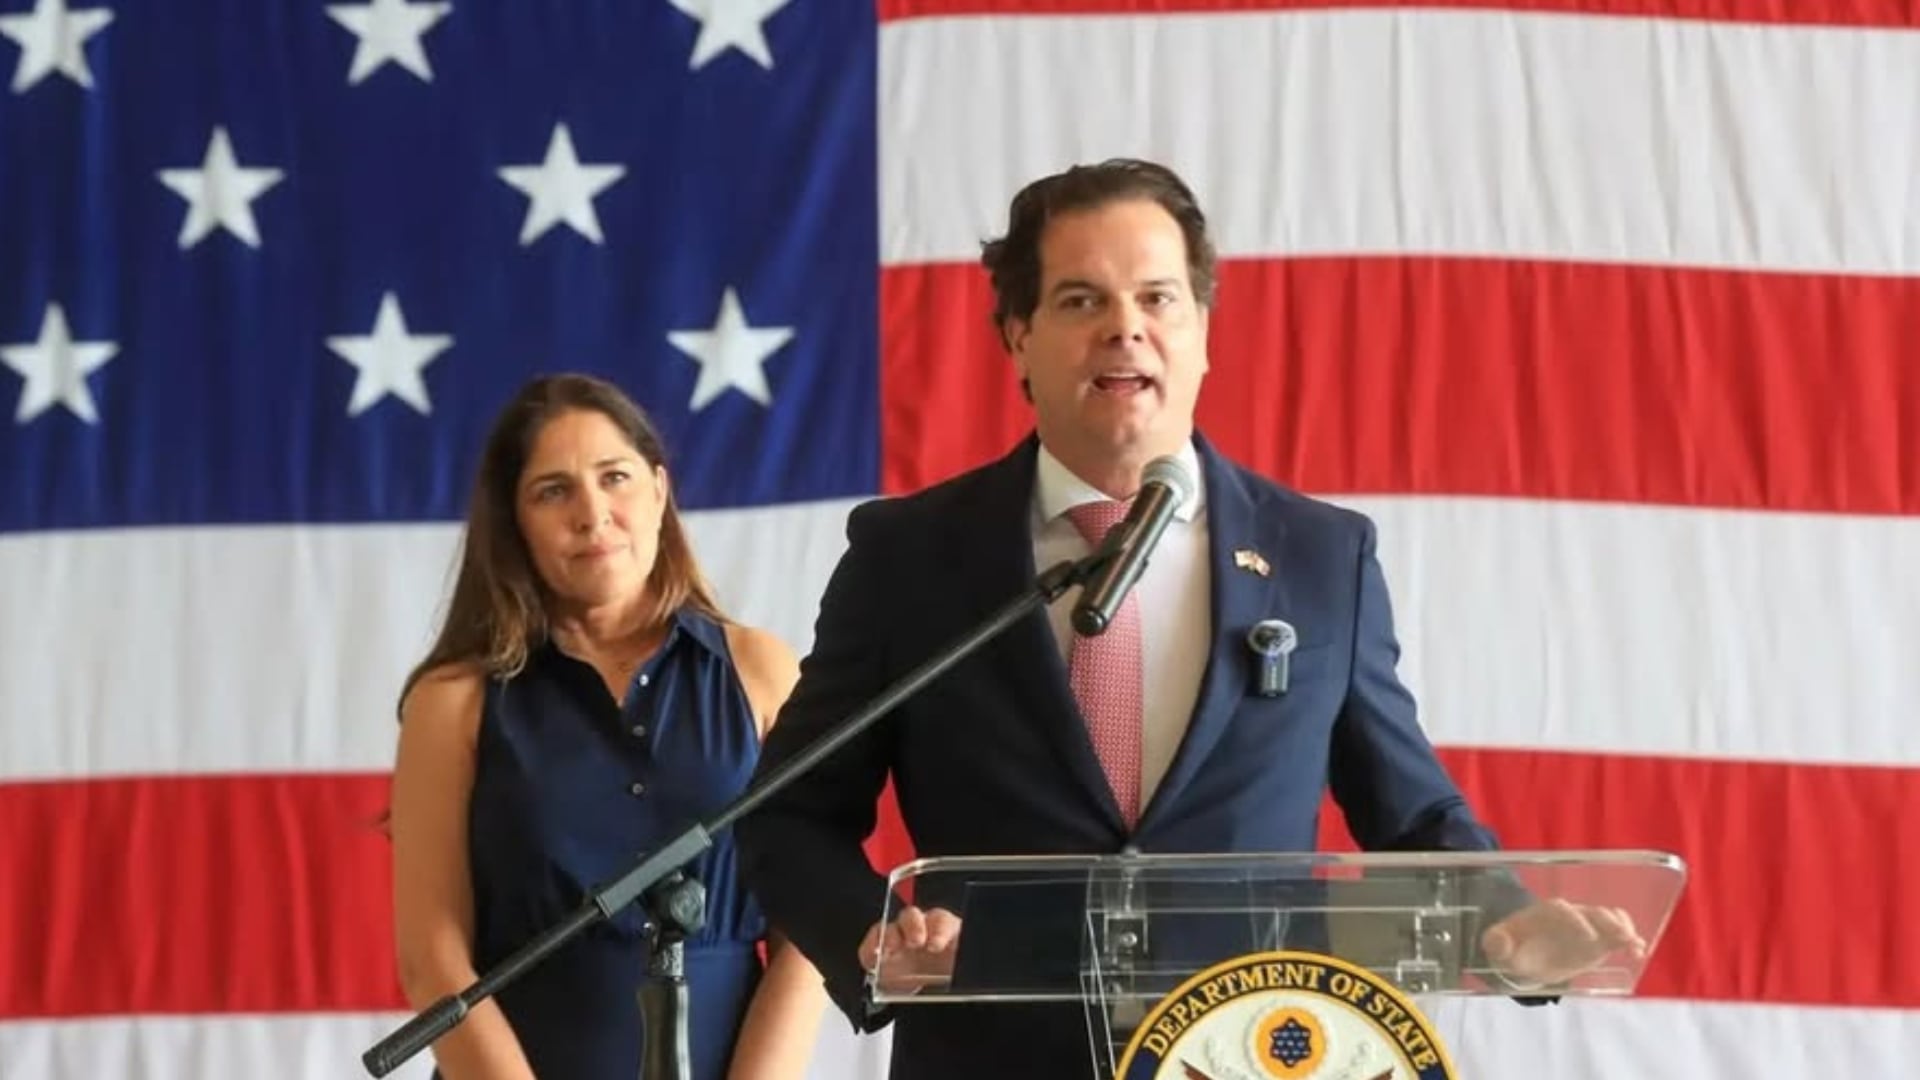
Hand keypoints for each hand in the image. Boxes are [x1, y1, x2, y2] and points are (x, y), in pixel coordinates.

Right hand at [857, 905, 961, 994]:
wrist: (930, 993)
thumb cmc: (949, 976)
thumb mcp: (963, 973)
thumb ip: (966, 972)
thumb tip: (978, 979)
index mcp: (946, 933)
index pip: (942, 921)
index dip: (939, 929)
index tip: (936, 944)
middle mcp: (921, 931)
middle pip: (913, 916)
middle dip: (913, 925)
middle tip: (915, 941)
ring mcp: (899, 939)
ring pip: (891, 926)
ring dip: (890, 935)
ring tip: (891, 948)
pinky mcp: (881, 953)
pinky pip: (872, 945)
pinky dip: (870, 950)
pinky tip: (873, 959)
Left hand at [1479, 898, 1646, 988]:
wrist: (1526, 954)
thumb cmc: (1512, 947)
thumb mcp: (1499, 946)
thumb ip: (1496, 943)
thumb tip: (1498, 942)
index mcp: (1544, 913)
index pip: (1561, 909)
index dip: (1574, 920)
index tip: (1587, 936)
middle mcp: (1570, 915)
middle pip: (1590, 911)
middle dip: (1606, 921)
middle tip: (1621, 936)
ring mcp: (1588, 926)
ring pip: (1609, 919)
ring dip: (1623, 928)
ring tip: (1635, 944)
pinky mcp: (1600, 941)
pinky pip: (1619, 935)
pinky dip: (1630, 940)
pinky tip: (1639, 951)